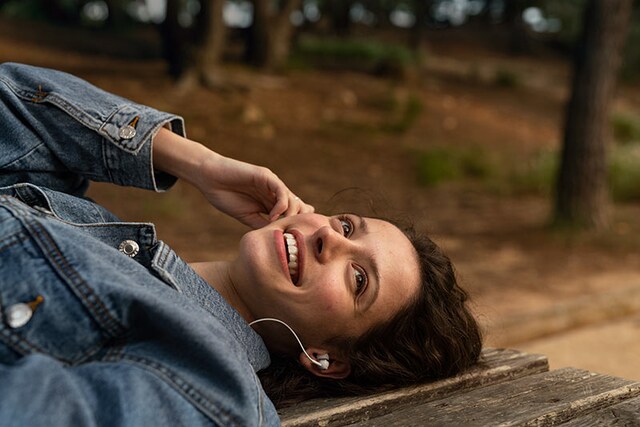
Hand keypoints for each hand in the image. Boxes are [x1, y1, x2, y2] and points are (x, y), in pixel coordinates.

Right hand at [194, 153, 313, 227]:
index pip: (293, 214)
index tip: (290, 241)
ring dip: (290, 215)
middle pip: (299, 207)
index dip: (296, 226)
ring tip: (279, 226)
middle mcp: (275, 193)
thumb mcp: (247, 216)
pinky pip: (281, 191)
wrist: (209, 177)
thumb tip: (277, 239)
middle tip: (288, 235)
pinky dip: (281, 205)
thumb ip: (262, 224)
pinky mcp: (266, 176)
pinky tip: (272, 215)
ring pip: (293, 200)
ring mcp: (272, 184)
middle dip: (298, 222)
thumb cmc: (224, 196)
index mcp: (271, 203)